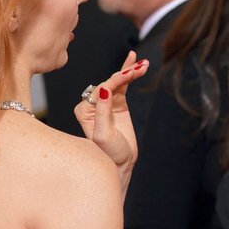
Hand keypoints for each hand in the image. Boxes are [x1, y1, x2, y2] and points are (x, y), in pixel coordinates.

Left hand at [74, 52, 147, 186]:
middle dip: (125, 74)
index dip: (115, 81)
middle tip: (140, 68)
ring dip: (130, 71)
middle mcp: (92, 104)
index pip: (101, 90)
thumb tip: (105, 89)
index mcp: (84, 110)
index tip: (129, 76)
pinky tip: (138, 64)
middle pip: (109, 82)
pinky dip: (130, 74)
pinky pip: (124, 85)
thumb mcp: (103, 135)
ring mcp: (106, 102)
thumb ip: (102, 112)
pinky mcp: (118, 103)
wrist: (120, 164)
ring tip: (144, 64)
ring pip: (117, 81)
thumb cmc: (108, 154)